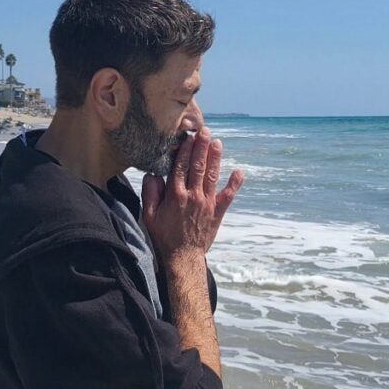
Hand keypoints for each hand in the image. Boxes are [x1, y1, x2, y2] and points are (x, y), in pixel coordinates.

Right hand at [141, 127, 244, 260]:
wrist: (183, 257)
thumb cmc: (164, 236)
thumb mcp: (149, 215)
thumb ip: (150, 193)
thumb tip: (152, 174)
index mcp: (175, 195)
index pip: (180, 166)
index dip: (185, 150)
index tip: (188, 136)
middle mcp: (193, 195)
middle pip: (198, 166)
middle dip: (201, 147)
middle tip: (205, 131)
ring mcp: (207, 203)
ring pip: (212, 175)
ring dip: (215, 158)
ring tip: (217, 142)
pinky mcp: (217, 212)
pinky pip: (228, 195)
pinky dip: (234, 184)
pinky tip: (239, 171)